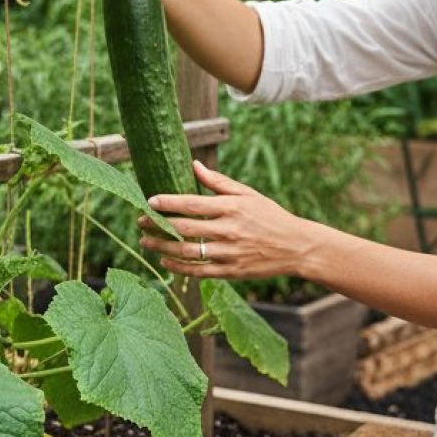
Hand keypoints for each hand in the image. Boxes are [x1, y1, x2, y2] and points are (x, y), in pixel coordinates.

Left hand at [137, 161, 321, 280]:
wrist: (297, 247)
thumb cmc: (271, 216)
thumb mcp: (249, 194)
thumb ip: (219, 182)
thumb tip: (195, 164)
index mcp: (232, 207)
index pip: (192, 204)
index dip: (168, 203)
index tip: (149, 201)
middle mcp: (229, 230)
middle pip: (184, 228)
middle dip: (158, 224)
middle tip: (139, 221)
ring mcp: (229, 253)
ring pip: (187, 252)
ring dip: (162, 246)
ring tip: (145, 241)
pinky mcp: (231, 272)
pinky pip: (198, 271)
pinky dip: (179, 267)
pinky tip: (165, 260)